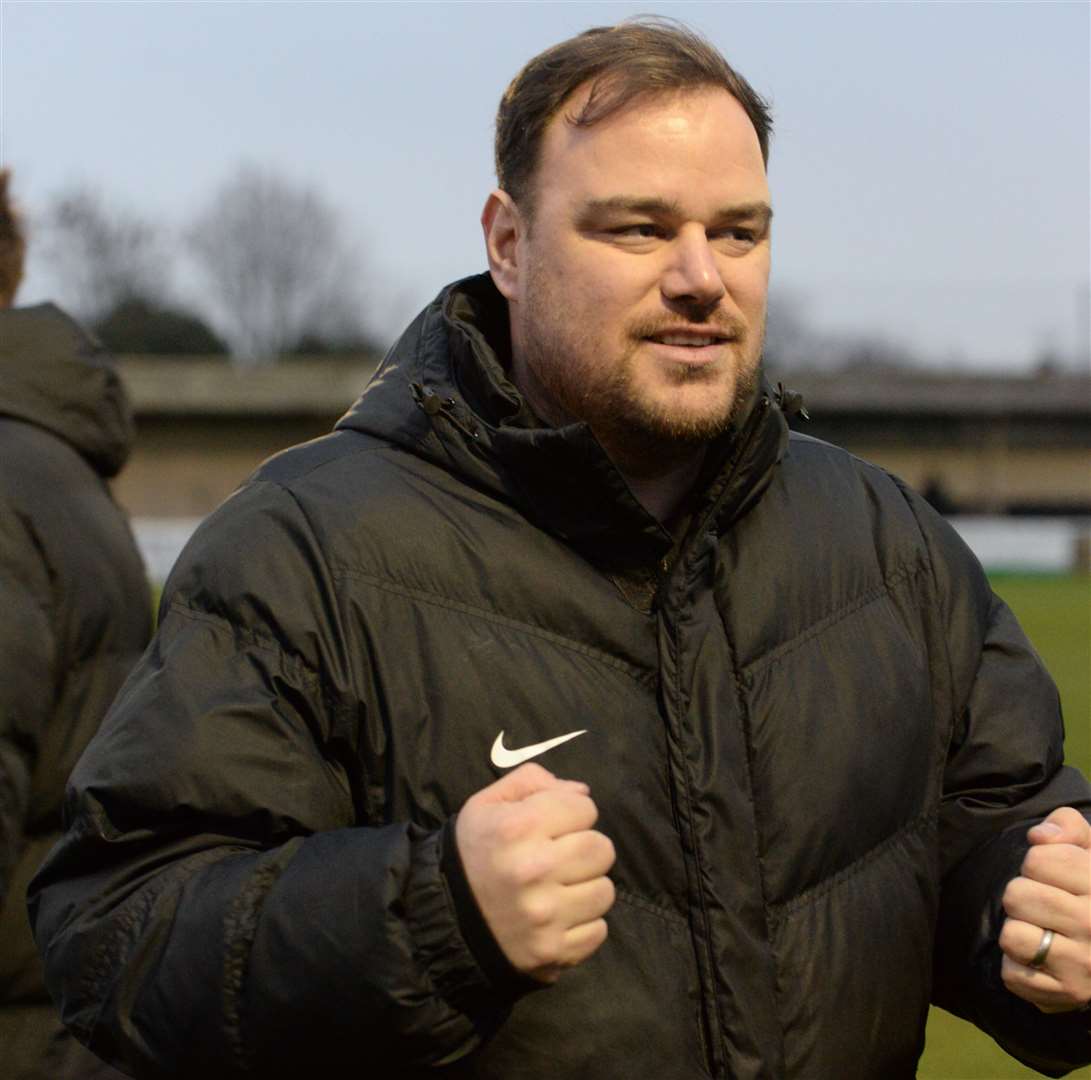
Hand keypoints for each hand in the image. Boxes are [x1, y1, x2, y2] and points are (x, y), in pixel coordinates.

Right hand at [455, 762, 615, 982]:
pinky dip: (583, 924)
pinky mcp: (552, 950)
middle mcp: (533, 869)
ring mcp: (545, 914)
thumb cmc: (472, 853)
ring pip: (604, 891)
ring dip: (587, 887)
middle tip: (562, 857)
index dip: (571, 814)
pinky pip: (598, 931)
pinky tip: (558, 916)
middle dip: (585, 848)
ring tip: (560, 888)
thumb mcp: (487, 804)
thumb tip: (582, 793)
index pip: (585, 809)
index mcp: (518, 827)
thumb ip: (532, 782)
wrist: (444, 917)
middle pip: (602, 849)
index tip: (555, 827)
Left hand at [999, 806, 1090, 1012]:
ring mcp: (1084, 965)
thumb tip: (1040, 836)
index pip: (1038, 859)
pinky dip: (1018, 967)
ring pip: (1012, 936)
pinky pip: (1013, 974)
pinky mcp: (1069, 994)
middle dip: (1023, 897)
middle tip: (1045, 907)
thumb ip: (1066, 827)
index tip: (1056, 877)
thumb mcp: (1090, 852)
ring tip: (1042, 932)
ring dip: (1018, 932)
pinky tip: (1040, 961)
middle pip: (1017, 895)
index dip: (1038, 864)